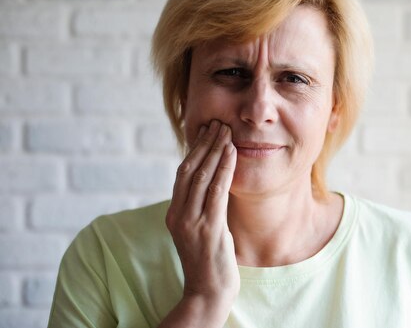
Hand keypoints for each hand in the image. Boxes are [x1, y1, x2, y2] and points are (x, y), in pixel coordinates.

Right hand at [162, 120, 238, 326]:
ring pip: (201, 177)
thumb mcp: (200, 230)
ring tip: (226, 131)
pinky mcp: (208, 230)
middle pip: (188, 170)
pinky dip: (224, 169)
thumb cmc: (209, 261)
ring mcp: (191, 223)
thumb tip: (214, 183)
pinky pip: (216, 192)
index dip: (194, 149)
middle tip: (217, 123)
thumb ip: (202, 208)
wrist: (208, 292)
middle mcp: (178, 215)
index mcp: (174, 214)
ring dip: (215, 151)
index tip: (207, 131)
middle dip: (204, 144)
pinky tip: (232, 153)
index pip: (182, 173)